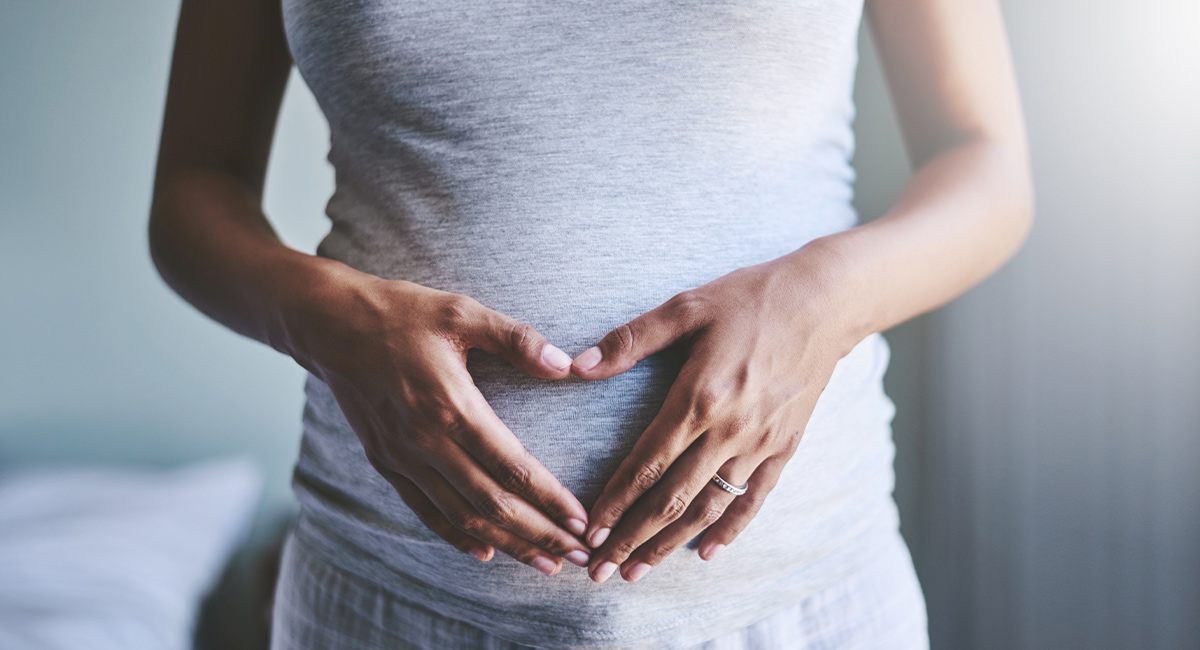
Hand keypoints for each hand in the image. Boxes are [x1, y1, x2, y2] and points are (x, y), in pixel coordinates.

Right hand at [286, 269, 591, 574]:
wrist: (329, 324)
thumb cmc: (401, 313)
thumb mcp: (462, 312)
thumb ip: (517, 339)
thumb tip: (566, 366)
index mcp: (451, 405)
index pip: (512, 466)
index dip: (550, 499)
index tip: (581, 521)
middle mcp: (425, 441)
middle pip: (491, 504)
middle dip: (539, 534)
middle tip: (578, 556)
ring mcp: (402, 457)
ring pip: (462, 517)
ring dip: (507, 543)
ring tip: (545, 564)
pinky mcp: (385, 462)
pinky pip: (426, 510)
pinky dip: (457, 536)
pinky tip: (487, 552)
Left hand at [569, 248, 862, 582]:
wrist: (825, 302)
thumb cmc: (749, 298)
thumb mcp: (686, 306)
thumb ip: (631, 340)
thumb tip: (577, 365)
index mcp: (698, 397)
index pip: (646, 464)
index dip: (614, 502)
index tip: (588, 531)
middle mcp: (728, 429)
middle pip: (671, 498)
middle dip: (631, 537)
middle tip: (600, 571)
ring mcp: (759, 443)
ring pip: (707, 506)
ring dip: (669, 543)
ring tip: (638, 570)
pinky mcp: (784, 447)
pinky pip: (753, 499)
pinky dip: (729, 529)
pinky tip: (705, 553)